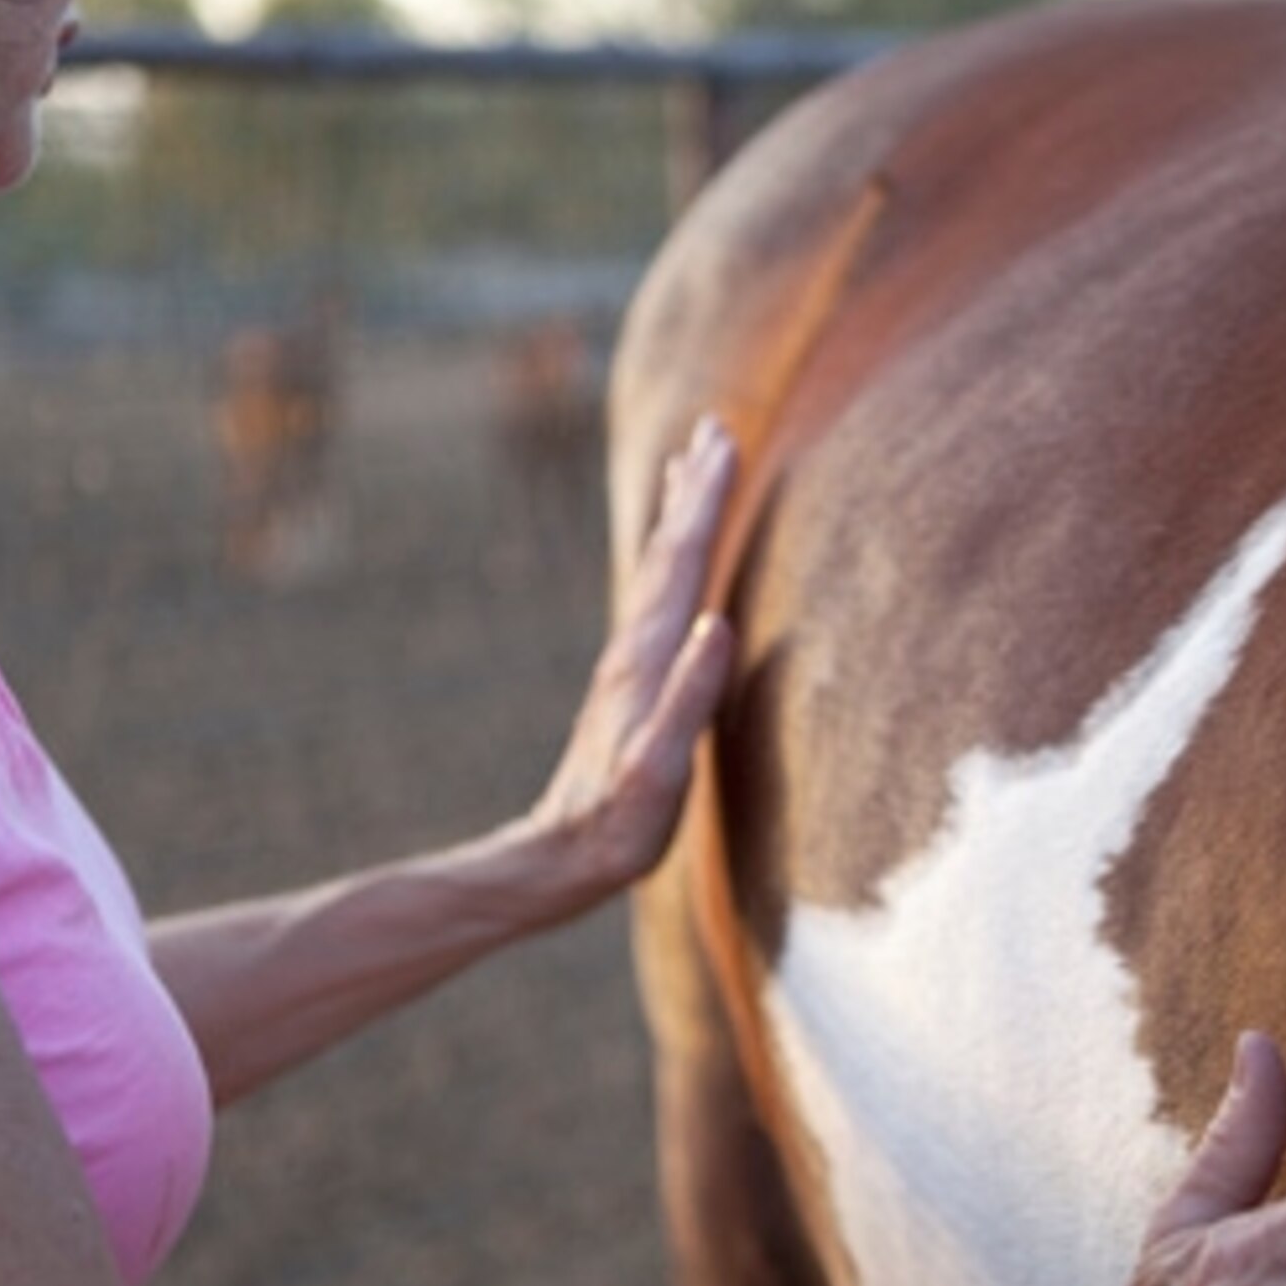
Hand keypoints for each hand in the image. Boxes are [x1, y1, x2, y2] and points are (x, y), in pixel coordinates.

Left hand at [524, 414, 739, 902]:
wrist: (559, 857)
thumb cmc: (618, 825)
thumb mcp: (659, 771)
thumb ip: (688, 700)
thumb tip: (720, 625)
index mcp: (647, 659)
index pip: (682, 563)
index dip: (705, 502)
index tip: (725, 439)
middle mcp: (634, 649)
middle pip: (667, 552)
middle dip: (693, 490)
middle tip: (713, 428)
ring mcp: (630, 665)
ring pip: (657, 570)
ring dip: (677, 516)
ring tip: (690, 468)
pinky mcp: (630, 685)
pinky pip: (655, 599)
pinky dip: (670, 561)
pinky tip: (676, 564)